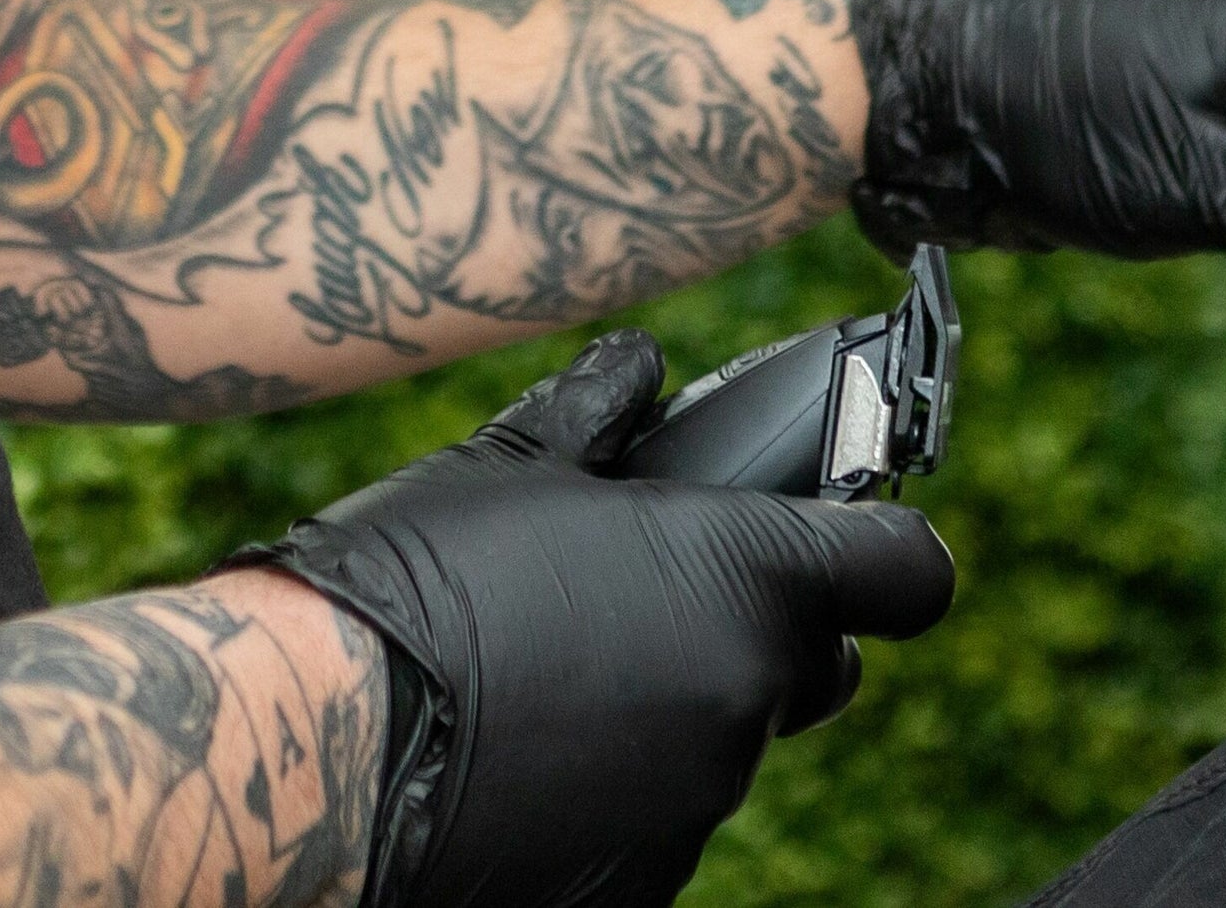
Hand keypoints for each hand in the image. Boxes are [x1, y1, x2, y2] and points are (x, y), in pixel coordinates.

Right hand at [239, 330, 955, 907]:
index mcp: (745, 580)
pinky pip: (654, 819)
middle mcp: (746, 700)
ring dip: (668, 704)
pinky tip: (525, 748)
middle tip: (652, 593)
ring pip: (721, 741)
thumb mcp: (507, 465)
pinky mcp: (642, 885)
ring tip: (547, 671)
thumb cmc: (415, 582)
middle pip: (813, 662)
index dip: (882, 547)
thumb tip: (639, 369)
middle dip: (760, 627)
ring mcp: (697, 808)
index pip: (907, 572)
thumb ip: (599, 411)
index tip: (844, 535)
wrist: (317, 748)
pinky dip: (612, 785)